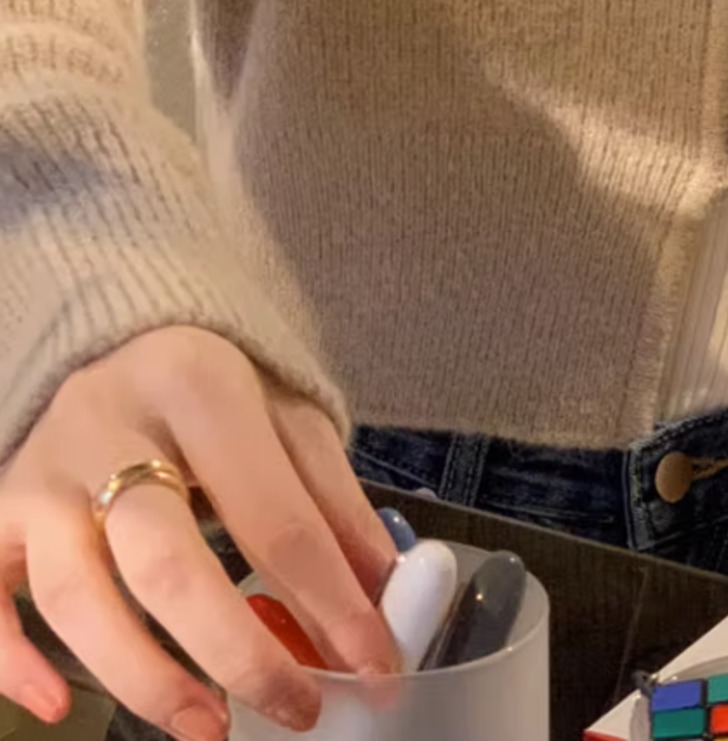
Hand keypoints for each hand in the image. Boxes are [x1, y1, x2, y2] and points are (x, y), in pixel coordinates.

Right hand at [0, 328, 399, 739]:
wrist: (117, 335)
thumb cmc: (211, 385)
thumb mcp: (287, 413)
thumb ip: (333, 498)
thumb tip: (382, 593)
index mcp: (199, 387)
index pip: (273, 514)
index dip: (331, 600)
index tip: (375, 664)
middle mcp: (109, 425)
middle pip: (167, 560)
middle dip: (236, 650)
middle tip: (296, 708)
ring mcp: (42, 473)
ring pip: (76, 593)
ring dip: (141, 676)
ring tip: (208, 728)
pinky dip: (9, 662)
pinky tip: (57, 707)